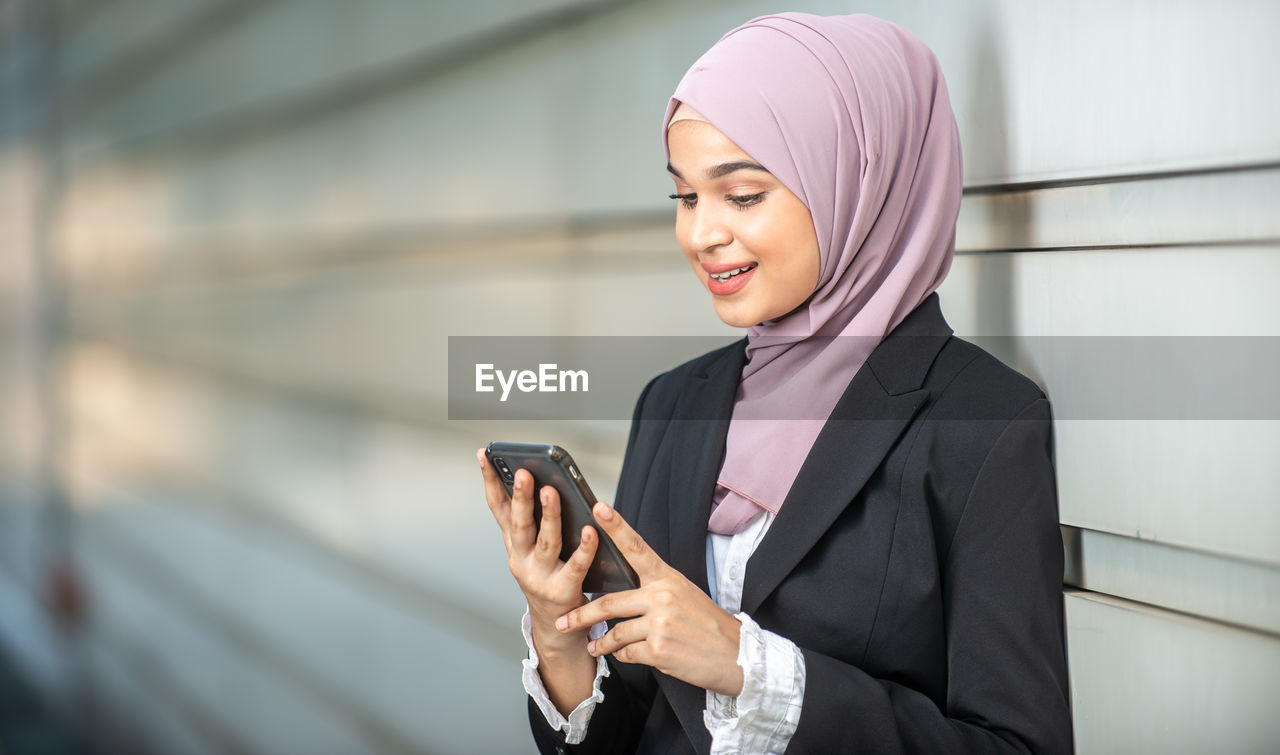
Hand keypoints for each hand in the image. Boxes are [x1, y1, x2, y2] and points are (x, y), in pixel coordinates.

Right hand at [476, 449, 597, 658]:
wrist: (555, 628)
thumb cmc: (548, 577)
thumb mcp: (532, 549)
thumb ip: (534, 520)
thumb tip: (542, 481)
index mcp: (514, 544)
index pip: (498, 508)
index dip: (490, 481)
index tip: (485, 454)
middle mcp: (521, 560)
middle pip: (520, 524)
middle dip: (521, 498)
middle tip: (524, 473)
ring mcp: (540, 577)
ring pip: (546, 542)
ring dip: (549, 516)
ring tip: (552, 492)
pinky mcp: (563, 592)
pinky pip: (576, 567)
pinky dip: (585, 549)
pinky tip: (591, 530)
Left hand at [556, 502, 744, 696]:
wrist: (737, 655)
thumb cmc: (708, 625)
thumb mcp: (685, 595)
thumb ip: (654, 591)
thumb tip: (623, 599)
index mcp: (668, 578)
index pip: (637, 547)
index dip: (616, 527)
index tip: (598, 508)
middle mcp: (662, 597)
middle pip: (610, 602)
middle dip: (582, 614)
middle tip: (563, 620)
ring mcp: (660, 624)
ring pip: (615, 633)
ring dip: (600, 643)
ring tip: (592, 646)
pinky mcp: (659, 650)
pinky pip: (627, 653)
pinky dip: (622, 656)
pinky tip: (626, 656)